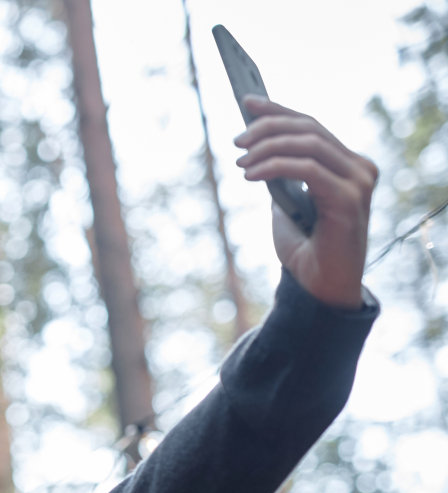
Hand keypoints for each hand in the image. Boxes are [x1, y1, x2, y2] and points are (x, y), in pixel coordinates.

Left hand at [234, 97, 376, 308]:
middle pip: (310, 129)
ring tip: (239, 161)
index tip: (247, 101)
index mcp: (348, 164)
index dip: (279, 111)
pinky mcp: (348, 198)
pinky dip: (274, 167)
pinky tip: (250, 175)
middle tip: (236, 140)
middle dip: (268, 128)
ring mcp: (358, 181)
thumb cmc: (305, 250)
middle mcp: (360, 168)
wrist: (320, 287)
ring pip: (308, 144)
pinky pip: (306, 169)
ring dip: (267, 148)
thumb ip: (282, 176)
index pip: (313, 126)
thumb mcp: (287, 206)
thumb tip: (256, 148)